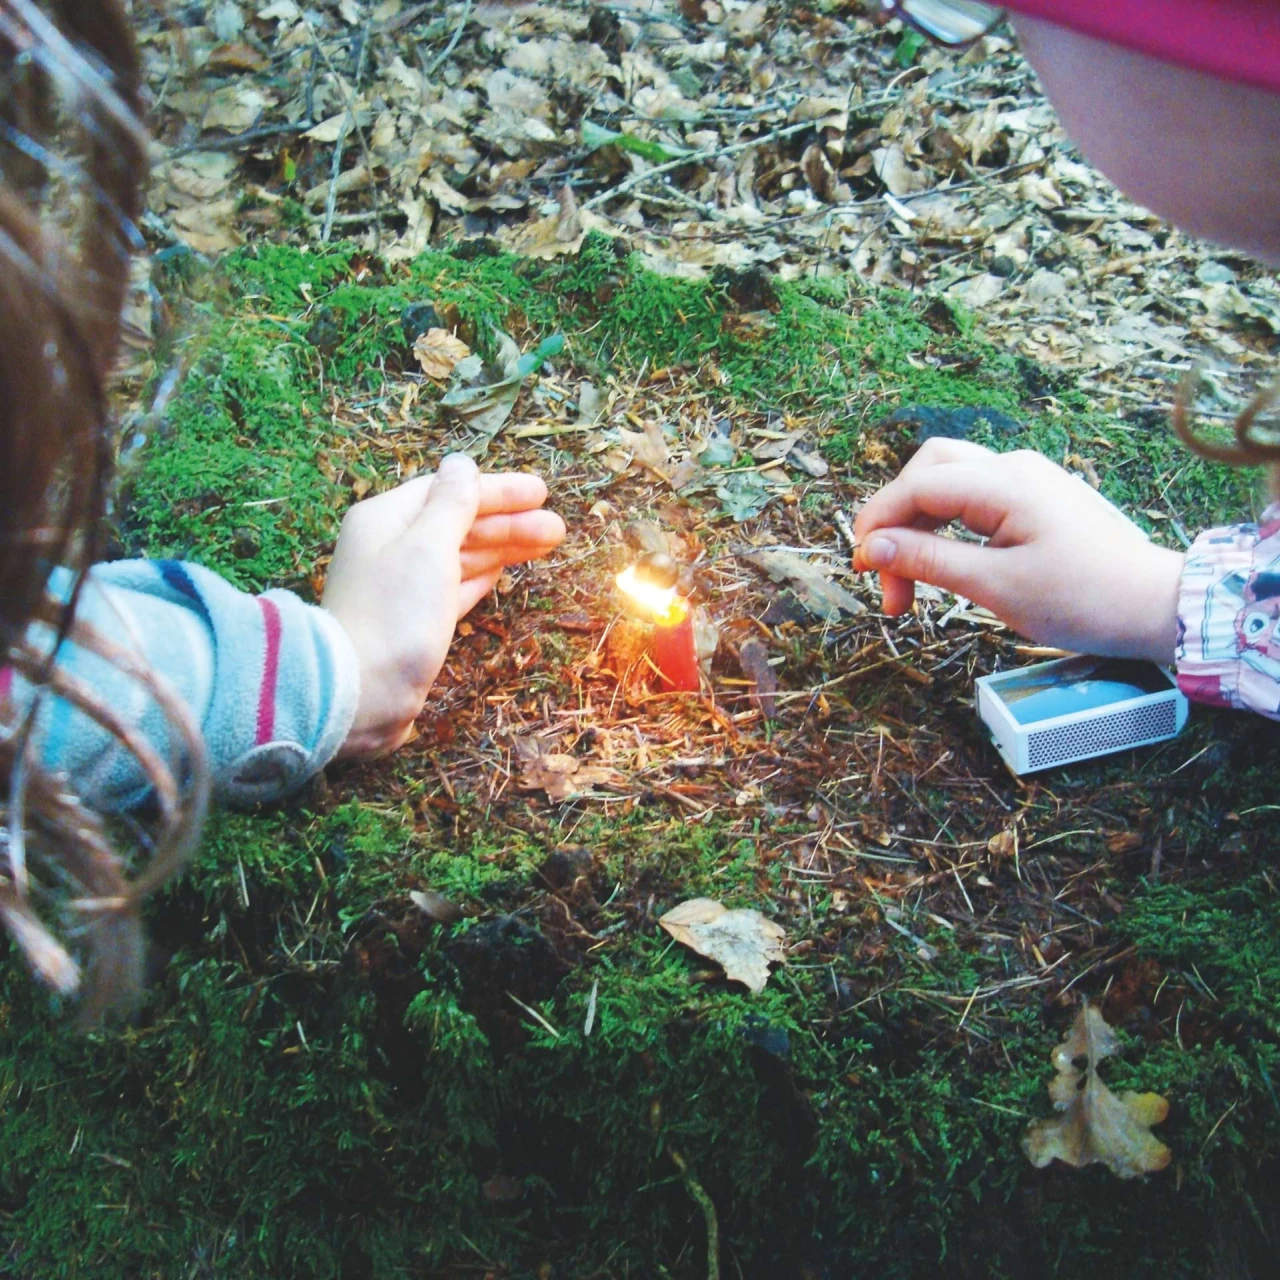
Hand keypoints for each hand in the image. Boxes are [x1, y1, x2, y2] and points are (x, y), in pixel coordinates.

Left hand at [323, 455, 565, 757]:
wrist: (361, 691)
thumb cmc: (396, 612)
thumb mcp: (428, 546)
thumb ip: (451, 503)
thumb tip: (462, 462)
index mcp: (387, 518)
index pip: (448, 490)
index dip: (497, 490)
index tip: (542, 492)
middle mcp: (392, 546)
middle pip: (459, 523)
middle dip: (510, 522)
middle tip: (558, 529)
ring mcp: (403, 585)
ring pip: (462, 555)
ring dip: (504, 547)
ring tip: (549, 544)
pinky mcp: (415, 621)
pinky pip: (455, 586)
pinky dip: (481, 575)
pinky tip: (504, 571)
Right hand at [853, 439, 1183, 662]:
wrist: (1156, 607)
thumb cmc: (1084, 598)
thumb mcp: (995, 585)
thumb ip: (928, 561)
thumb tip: (869, 547)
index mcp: (1005, 482)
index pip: (917, 486)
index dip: (878, 522)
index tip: (859, 568)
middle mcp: (1014, 468)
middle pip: (927, 471)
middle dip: (895, 521)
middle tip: (885, 579)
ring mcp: (1027, 481)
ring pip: (948, 485)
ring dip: (919, 528)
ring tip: (910, 586)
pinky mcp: (1035, 501)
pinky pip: (973, 502)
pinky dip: (946, 531)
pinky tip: (943, 567)